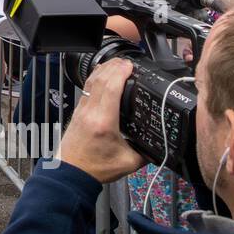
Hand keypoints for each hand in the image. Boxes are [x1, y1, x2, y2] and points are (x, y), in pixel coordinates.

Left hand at [55, 57, 145, 181]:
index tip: (130, 65)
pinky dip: (96, 78)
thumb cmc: (95, 168)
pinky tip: (103, 76)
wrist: (71, 172)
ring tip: (117, 63)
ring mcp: (81, 110)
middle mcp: (90, 112)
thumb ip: (147, 153)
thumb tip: (161, 145)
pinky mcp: (78, 111)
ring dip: (104, 69)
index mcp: (103, 122)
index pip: (110, 88)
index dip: (120, 73)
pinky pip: (86, 88)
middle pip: (100, 79)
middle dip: (114, 66)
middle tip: (128, 61)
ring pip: (90, 81)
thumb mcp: (128, 162)